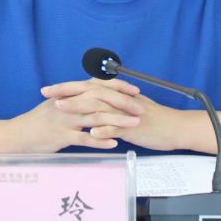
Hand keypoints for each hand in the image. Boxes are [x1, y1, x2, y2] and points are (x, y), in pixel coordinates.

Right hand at [9, 79, 142, 152]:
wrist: (18, 134)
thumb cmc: (39, 121)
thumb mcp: (58, 104)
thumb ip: (76, 98)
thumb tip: (95, 92)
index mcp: (70, 94)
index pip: (98, 85)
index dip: (118, 87)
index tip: (135, 90)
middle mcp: (69, 103)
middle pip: (100, 99)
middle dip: (123, 104)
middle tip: (140, 109)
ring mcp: (65, 119)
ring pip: (95, 118)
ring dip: (117, 121)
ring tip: (134, 125)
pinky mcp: (60, 136)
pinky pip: (83, 138)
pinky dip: (99, 140)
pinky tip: (113, 143)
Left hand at [55, 90, 184, 151]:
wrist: (174, 126)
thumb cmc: (151, 119)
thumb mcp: (127, 108)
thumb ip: (110, 104)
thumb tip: (92, 101)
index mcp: (116, 94)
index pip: (87, 86)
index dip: (67, 87)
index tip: (48, 89)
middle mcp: (119, 99)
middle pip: (89, 91)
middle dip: (66, 91)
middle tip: (46, 93)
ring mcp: (126, 112)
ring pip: (100, 106)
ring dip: (79, 106)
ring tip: (60, 108)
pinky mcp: (134, 127)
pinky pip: (117, 127)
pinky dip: (104, 129)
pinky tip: (90, 133)